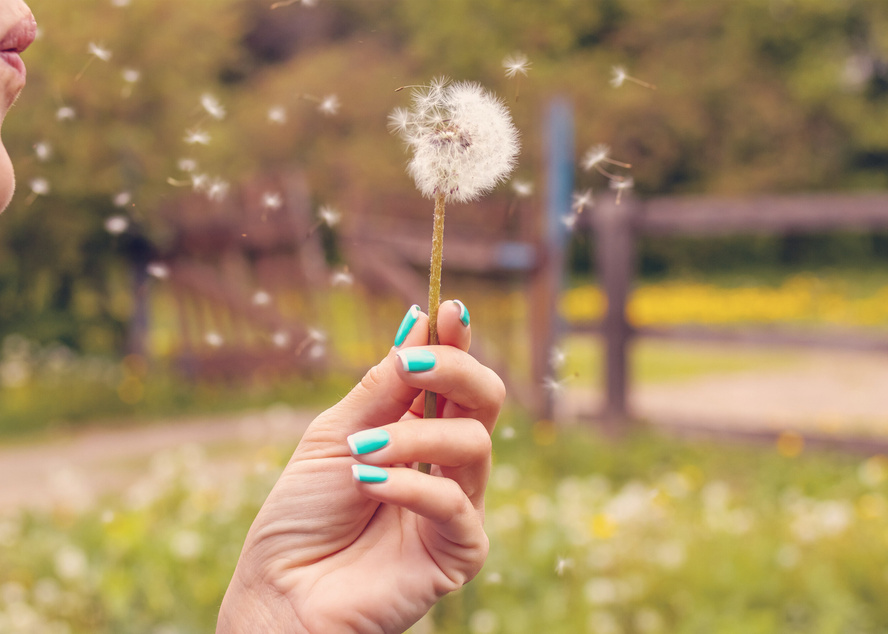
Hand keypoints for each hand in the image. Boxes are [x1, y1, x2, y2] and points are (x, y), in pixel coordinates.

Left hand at [217, 300, 503, 633]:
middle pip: (486, 401)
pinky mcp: (460, 551)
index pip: (452, 378)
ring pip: (474, 445)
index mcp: (417, 431)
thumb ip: (382, 388)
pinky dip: (410, 485)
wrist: (281, 593)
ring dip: (414, 437)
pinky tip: (367, 483)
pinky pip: (455, 504)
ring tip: (361, 453)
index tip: (449, 309)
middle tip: (413, 364)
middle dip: (455, 371)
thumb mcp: (335, 436)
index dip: (455, 342)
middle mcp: (445, 464)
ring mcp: (457, 506)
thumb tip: (417, 320)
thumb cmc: (301, 516)